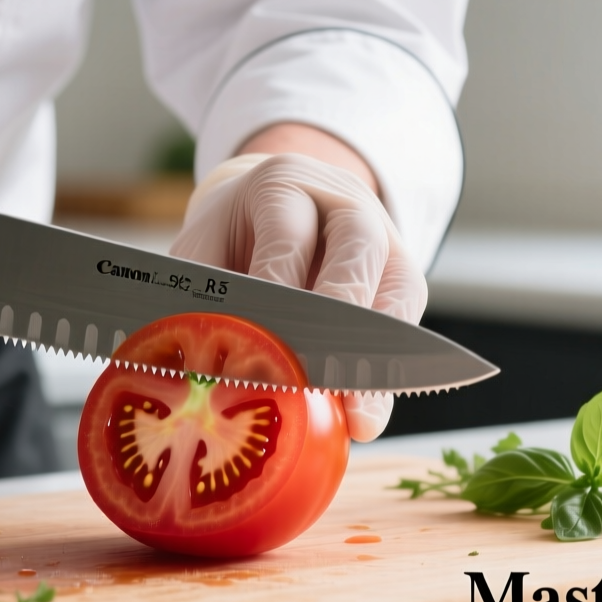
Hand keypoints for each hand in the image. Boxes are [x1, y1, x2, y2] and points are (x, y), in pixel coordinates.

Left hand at [169, 149, 428, 441]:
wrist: (270, 209)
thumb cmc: (230, 241)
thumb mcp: (201, 256)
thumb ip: (199, 304)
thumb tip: (195, 374)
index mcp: (282, 186)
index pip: (286, 237)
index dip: (276, 290)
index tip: (260, 345)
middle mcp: (343, 204)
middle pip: (356, 251)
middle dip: (339, 317)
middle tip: (317, 376)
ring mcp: (384, 237)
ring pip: (397, 287)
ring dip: (376, 357)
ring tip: (357, 416)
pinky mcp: (403, 276)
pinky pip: (406, 321)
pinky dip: (386, 374)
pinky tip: (366, 414)